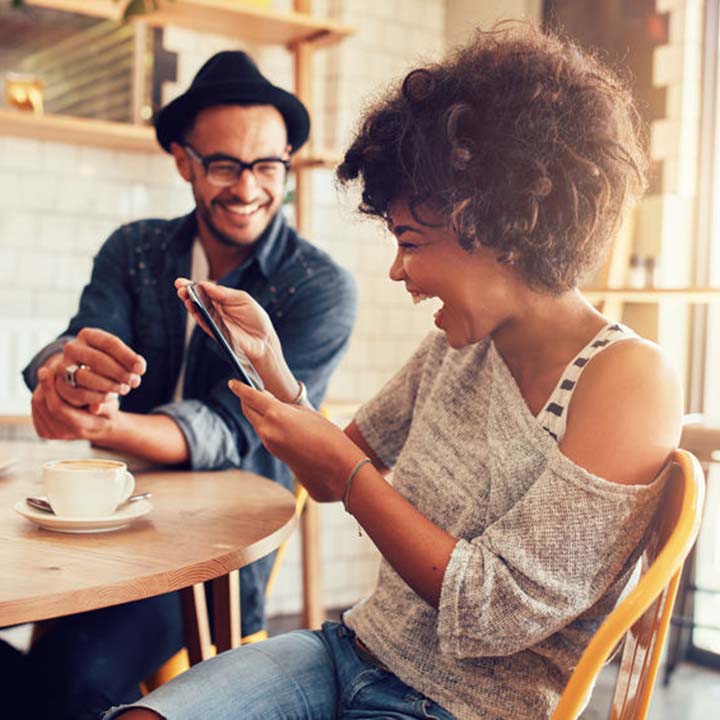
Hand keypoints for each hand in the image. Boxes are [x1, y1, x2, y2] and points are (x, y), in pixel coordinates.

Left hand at [31, 365, 119, 441]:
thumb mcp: (112, 404)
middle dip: (45, 384)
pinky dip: (41, 394)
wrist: (101, 425)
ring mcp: (52, 434)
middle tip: (48, 368)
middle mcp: (64, 434)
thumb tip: (96, 407)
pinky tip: (50, 386)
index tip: (48, 370)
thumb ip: (105, 405)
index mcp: (81, 427)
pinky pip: (35, 408)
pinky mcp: (44, 431)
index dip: (50, 388)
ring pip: (37, 404)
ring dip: (42, 388)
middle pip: (43, 405)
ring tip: (50, 374)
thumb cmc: (108, 409)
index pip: (58, 408)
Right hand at [50, 328, 145, 411]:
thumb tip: (139, 367)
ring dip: (109, 385)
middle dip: (119, 372)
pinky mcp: (61, 385)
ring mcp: (63, 366)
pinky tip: (111, 397)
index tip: (141, 369)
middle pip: (98, 359)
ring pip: (86, 377)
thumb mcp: (117, 357)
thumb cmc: (106, 362)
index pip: (110, 343)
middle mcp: (72, 348)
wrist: (79, 372)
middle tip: (135, 382)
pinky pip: (80, 393)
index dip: (128, 357)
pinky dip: (98, 397)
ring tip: (125, 389)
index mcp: (88, 335)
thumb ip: (130, 361)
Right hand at [176, 278, 298, 401]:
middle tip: (178, 285)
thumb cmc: (256, 318)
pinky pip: (203, 323)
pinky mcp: (215, 332)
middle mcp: (216, 309)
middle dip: (187, 292)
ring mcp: (214, 321)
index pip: (205, 290)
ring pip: (198, 311)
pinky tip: (191, 307)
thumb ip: (225, 293)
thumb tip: (206, 285)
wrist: (264, 340)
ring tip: (183, 294)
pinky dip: (197, 315)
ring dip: (189, 302)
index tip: (183, 281)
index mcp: (222, 299)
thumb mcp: (243, 299)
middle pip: (198, 299)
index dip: (194, 285)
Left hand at [228, 380, 365, 501]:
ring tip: (266, 402)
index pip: (251, 397)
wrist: (335, 464)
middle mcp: (267, 429)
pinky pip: (264, 432)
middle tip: (250, 389)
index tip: (232, 382)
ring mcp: (269, 442)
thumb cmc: (326, 434)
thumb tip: (268, 401)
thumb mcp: (305, 413)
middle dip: (246, 399)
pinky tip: (275, 420)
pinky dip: (265, 423)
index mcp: (276, 414)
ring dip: (257, 412)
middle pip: (248, 410)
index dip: (240, 388)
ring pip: (256, 422)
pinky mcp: (273, 451)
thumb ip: (284, 406)